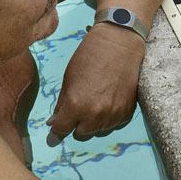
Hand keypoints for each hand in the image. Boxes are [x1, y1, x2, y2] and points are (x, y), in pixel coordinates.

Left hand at [45, 22, 145, 145]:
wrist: (120, 43)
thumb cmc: (89, 56)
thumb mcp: (68, 78)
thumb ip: (62, 103)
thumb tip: (54, 122)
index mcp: (75, 105)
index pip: (61, 130)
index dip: (55, 133)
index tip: (53, 136)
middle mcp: (94, 115)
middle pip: (80, 134)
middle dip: (76, 125)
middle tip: (78, 109)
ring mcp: (112, 115)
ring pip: (97, 131)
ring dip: (93, 122)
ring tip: (95, 102)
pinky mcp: (127, 112)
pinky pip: (113, 125)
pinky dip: (108, 118)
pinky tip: (108, 102)